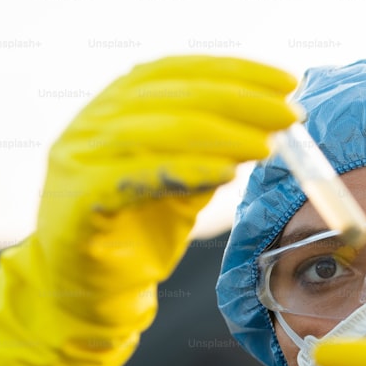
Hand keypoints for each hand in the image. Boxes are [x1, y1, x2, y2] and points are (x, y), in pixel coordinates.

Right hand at [37, 55, 298, 325]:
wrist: (86, 294)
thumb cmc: (136, 235)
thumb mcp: (183, 184)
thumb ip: (211, 153)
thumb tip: (266, 126)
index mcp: (115, 107)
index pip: (178, 72)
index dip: (234, 71)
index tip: (286, 82)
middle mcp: (92, 123)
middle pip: (173, 95)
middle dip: (239, 100)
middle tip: (289, 114)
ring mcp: (79, 158)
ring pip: (156, 130)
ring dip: (220, 133)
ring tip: (267, 144)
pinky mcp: (77, 200)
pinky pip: (135, 177)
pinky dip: (184, 170)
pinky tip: (226, 172)